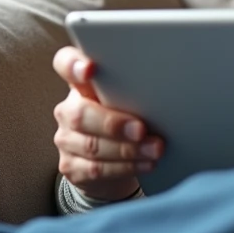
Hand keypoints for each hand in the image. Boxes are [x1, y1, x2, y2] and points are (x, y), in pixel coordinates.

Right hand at [51, 46, 162, 201]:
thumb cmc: (128, 119)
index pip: (65, 63)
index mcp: (82, 84)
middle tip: (142, 129)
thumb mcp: (131, 99)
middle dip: (114, 124)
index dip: (72, 64)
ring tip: (155, 149)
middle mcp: (69, 109)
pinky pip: (96, 169)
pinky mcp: (71, 166)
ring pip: (92, 145)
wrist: (115, 163)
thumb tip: (169, 87)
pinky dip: (125, 167)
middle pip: (80, 114)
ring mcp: (67, 139)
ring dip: (128, 149)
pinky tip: (146, 164)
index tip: (89, 69)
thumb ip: (137, 88)